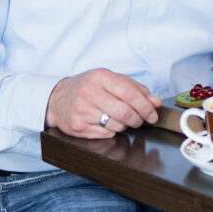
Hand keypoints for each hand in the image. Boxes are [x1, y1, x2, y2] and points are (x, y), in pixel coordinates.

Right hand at [45, 69, 160, 138]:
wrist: (58, 98)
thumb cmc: (89, 87)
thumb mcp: (111, 80)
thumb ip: (135, 89)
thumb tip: (155, 102)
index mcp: (101, 77)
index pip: (130, 93)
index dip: (146, 106)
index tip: (153, 114)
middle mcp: (89, 92)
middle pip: (124, 112)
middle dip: (138, 119)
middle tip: (140, 120)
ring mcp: (82, 110)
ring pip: (116, 125)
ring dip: (124, 125)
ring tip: (119, 118)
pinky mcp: (77, 126)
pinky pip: (106, 134)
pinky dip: (112, 131)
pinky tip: (106, 123)